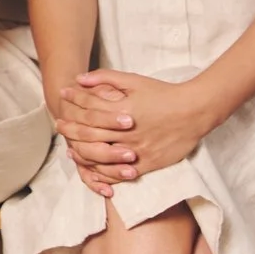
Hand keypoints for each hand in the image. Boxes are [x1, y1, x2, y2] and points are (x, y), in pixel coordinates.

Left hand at [59, 70, 212, 185]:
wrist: (195, 111)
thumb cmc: (163, 94)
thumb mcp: (134, 80)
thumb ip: (105, 78)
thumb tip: (79, 79)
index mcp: (121, 111)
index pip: (88, 108)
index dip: (72, 101)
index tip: (62, 97)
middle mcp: (126, 132)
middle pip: (89, 134)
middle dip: (70, 129)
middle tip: (59, 126)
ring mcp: (137, 150)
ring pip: (100, 156)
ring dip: (82, 154)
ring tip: (71, 151)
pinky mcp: (148, 164)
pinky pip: (120, 174)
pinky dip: (104, 175)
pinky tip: (93, 172)